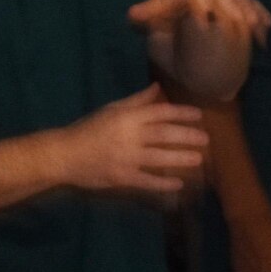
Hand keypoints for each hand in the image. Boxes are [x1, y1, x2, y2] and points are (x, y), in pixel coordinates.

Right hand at [54, 86, 207, 197]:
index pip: (160, 112)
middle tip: (206, 139)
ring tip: (198, 159)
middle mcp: (129, 136)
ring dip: (180, 158)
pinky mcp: (122, 178)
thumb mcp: (112, 109)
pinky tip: (178, 184)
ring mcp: (126, 158)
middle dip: (186, 135)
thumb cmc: (90, 129)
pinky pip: (146, 181)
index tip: (199, 115)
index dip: (181, 113)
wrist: (65, 155)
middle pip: (163, 134)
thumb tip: (158, 87)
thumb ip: (137, 101)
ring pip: (159, 158)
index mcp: (127, 117)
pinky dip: (162, 183)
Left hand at [134, 0, 270, 104]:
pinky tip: (268, 26)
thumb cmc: (165, 19)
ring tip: (257, 27)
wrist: (180, 13)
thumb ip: (146, 16)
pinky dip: (260, 13)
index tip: (205, 20)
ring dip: (250, 11)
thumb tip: (133, 14)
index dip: (200, 3)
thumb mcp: (152, 19)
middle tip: (240, 24)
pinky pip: (252, 3)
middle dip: (232, 7)